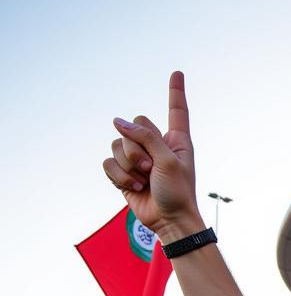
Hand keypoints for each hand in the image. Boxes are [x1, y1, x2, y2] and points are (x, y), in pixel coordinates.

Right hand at [103, 73, 202, 240]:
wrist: (169, 222)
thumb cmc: (178, 193)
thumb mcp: (168, 162)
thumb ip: (145, 137)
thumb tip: (117, 121)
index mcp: (176, 140)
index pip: (176, 111)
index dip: (175, 92)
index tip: (177, 73)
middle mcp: (156, 145)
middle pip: (133, 125)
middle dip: (137, 148)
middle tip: (150, 169)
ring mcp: (139, 158)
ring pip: (117, 144)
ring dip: (128, 165)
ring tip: (144, 181)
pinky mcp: (124, 173)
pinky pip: (108, 162)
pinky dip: (118, 176)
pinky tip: (132, 187)